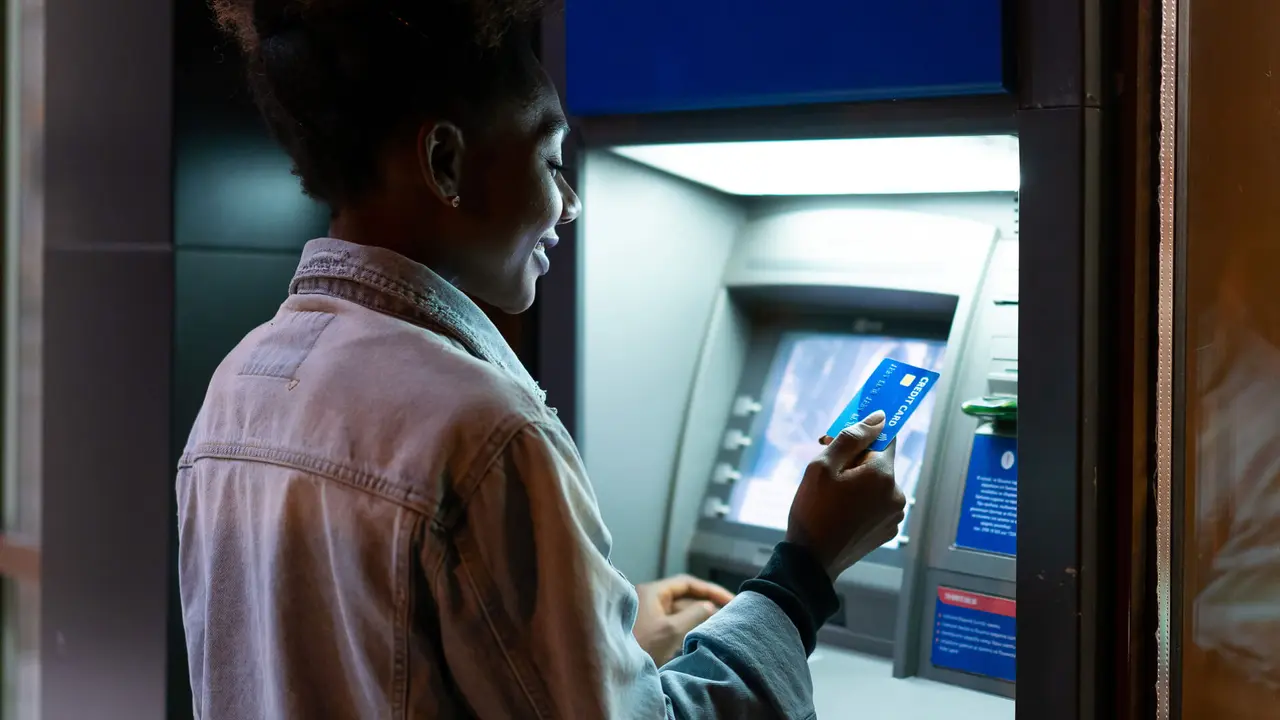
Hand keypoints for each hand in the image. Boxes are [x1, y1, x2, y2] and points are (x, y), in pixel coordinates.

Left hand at [632, 574, 733, 665]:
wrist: (616, 671)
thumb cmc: (643, 645)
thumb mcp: (672, 629)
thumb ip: (695, 614)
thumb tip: (710, 606)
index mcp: (652, 592)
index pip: (686, 583)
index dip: (710, 590)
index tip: (731, 599)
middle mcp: (649, 601)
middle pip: (684, 598)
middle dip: (706, 604)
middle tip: (729, 613)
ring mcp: (648, 618)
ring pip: (679, 613)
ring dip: (699, 618)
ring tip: (720, 625)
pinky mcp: (650, 634)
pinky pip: (673, 626)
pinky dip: (688, 629)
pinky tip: (702, 636)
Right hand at [786, 410, 905, 580]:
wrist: (812, 560)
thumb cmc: (813, 510)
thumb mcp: (823, 466)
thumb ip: (852, 437)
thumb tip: (879, 418)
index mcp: (883, 474)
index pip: (885, 438)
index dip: (863, 436)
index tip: (845, 441)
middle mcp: (897, 493)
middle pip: (880, 463)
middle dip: (856, 461)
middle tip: (828, 470)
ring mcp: (895, 515)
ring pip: (879, 484)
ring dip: (860, 482)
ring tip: (832, 495)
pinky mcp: (888, 531)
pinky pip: (878, 504)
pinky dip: (864, 502)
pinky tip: (842, 511)